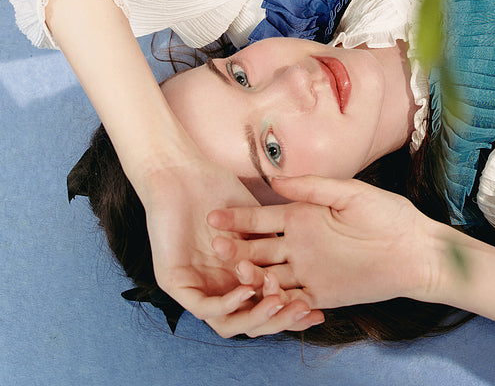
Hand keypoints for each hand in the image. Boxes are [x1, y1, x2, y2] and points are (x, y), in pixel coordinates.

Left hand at [135, 158, 325, 337]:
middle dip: (281, 319)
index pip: (266, 303)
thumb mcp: (258, 219)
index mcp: (236, 275)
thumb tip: (307, 261)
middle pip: (252, 319)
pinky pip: (204, 307)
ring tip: (279, 303)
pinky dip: (228, 304)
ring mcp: (196, 287)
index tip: (318, 308)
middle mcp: (217, 286)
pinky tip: (247, 291)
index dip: (292, 308)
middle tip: (305, 309)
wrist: (182, 173)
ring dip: (257, 316)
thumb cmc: (216, 187)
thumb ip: (276, 243)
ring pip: (230, 321)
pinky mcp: (176, 284)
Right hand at [208, 175, 435, 308]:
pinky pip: (292, 301)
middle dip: (236, 248)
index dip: (238, 218)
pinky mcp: (320, 294)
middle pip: (259, 248)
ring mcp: (308, 270)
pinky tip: (263, 299)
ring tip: (236, 272)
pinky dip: (277, 302)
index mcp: (302, 216)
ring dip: (251, 276)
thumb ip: (312, 187)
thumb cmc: (388, 214)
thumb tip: (276, 178)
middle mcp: (299, 244)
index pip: (262, 218)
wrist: (416, 250)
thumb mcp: (349, 193)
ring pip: (269, 276)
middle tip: (215, 246)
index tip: (213, 216)